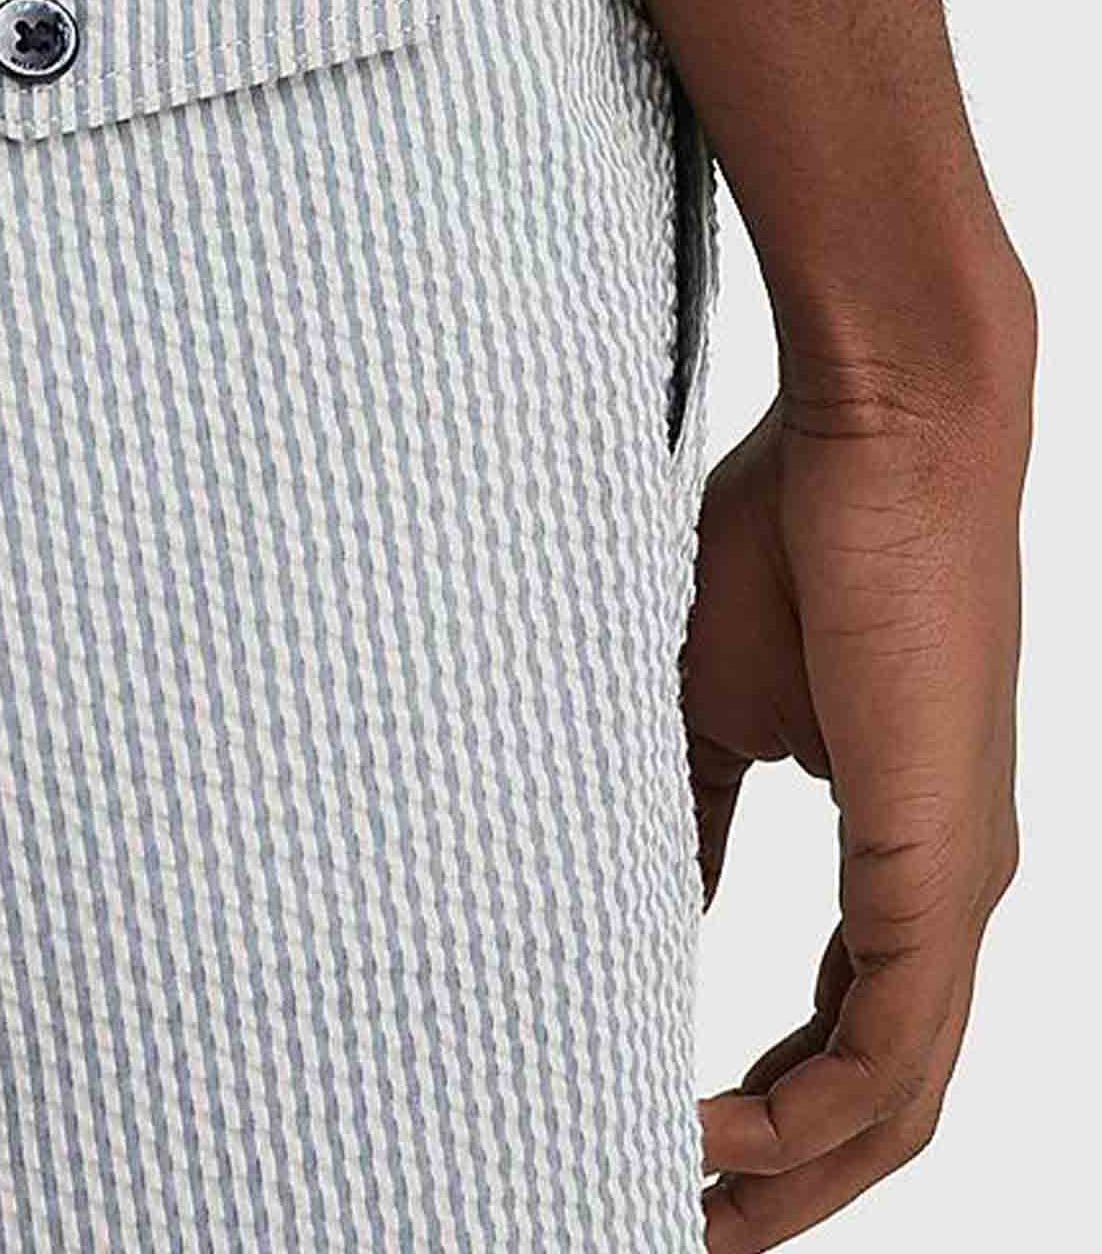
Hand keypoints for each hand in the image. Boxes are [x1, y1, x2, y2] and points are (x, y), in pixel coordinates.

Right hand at [683, 285, 1033, 1251]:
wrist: (881, 437)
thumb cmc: (795, 542)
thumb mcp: (716, 710)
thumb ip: (695, 821)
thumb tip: (656, 915)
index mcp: (905, 853)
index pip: (850, 1023)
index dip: (769, 1100)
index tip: (673, 1130)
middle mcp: (949, 891)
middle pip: (886, 1098)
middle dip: (789, 1181)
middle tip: (689, 1223)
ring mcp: (956, 887)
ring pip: (898, 1097)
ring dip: (800, 1176)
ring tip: (695, 1209)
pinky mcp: (940, 867)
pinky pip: (892, 1046)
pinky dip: (814, 1117)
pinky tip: (726, 1134)